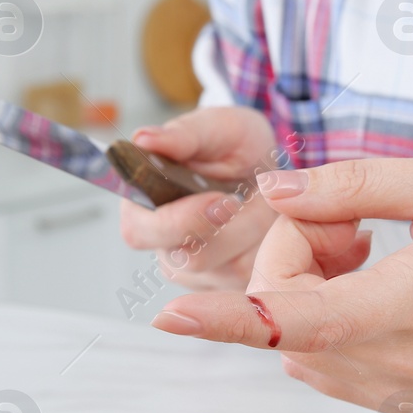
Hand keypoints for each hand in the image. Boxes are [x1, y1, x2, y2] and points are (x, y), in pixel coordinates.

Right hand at [119, 107, 329, 290]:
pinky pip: (256, 277)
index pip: (140, 231)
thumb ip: (183, 135)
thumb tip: (144, 139)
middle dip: (228, 231)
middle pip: (186, 260)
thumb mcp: (215, 127)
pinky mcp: (231, 286)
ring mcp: (197, 272)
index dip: (178, 221)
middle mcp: (164, 246)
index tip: (217, 199)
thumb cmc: (234, 144)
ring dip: (254, 233)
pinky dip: (271, 247)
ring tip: (262, 201)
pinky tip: (271, 223)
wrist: (270, 165)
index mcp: (142, 208)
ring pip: (228, 270)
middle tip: (250, 200)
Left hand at [149, 155, 412, 407]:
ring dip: (310, 287)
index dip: (228, 317)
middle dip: (293, 254)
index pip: (300, 321)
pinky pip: (322, 359)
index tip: (169, 315)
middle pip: (287, 315)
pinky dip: (327, 316)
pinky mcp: (398, 402)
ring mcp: (398, 392)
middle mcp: (400, 364)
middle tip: (356, 221)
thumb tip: (272, 191)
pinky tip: (380, 284)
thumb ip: (357, 187)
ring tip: (379, 254)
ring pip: (297, 340)